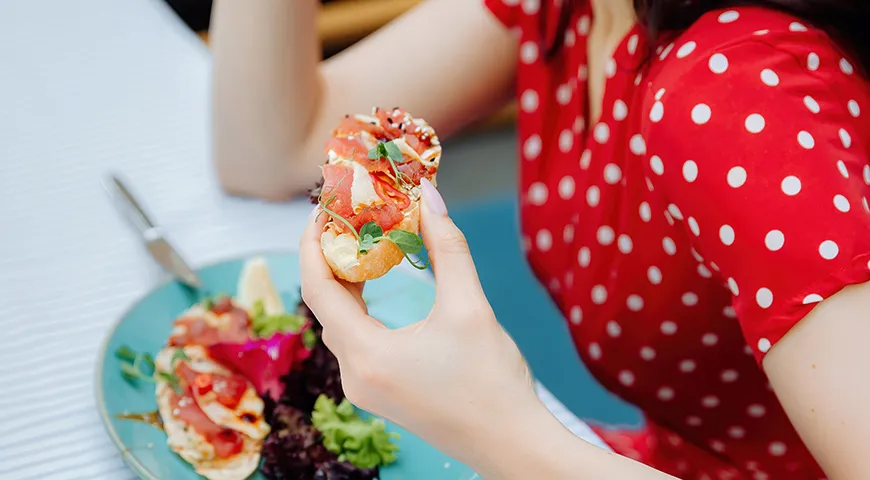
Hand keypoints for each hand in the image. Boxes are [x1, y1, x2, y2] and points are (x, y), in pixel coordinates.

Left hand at [299, 179, 541, 468]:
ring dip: (347, 282)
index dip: (313, 243)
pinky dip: (361, 307)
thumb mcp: (470, 307)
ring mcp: (366, 388)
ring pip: (341, 323)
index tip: (322, 209)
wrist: (512, 445)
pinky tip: (377, 285)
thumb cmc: (493, 383)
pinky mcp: (382, 393)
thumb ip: (447, 249)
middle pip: (327, 305)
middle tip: (349, 217)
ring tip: (363, 243)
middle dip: (333, 257)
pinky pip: (357, 341)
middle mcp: (355, 375)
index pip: (317, 289)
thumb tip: (430, 197)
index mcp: (367, 356)